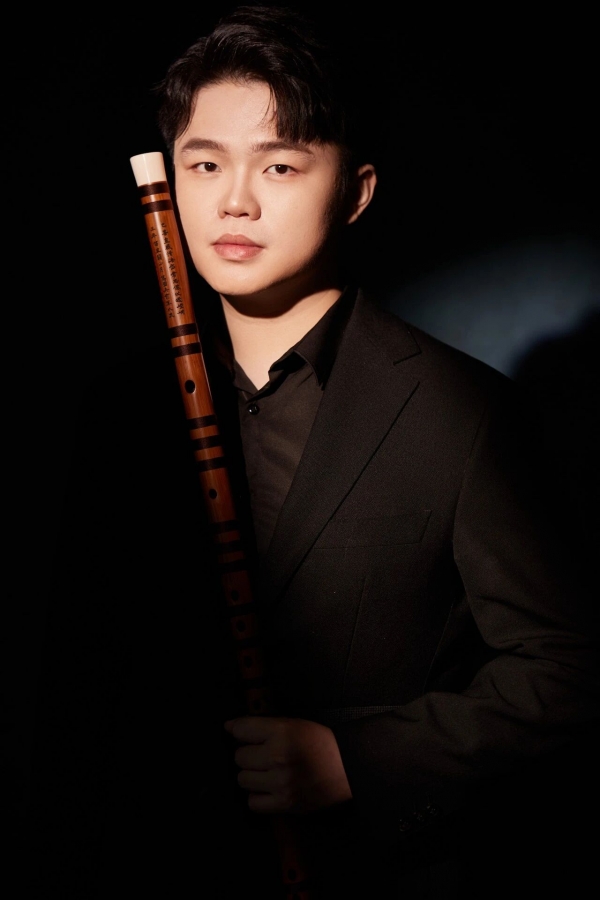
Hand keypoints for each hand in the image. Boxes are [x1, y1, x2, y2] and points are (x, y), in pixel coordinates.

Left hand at [224, 716, 351, 813]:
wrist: (346, 767)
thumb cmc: (319, 743)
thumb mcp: (293, 724)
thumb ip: (261, 725)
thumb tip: (230, 727)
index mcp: (282, 732)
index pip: (241, 730)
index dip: (237, 730)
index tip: (238, 732)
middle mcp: (278, 757)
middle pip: (239, 757)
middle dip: (248, 754)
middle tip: (262, 753)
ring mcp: (281, 783)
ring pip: (243, 779)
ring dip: (251, 774)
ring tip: (266, 770)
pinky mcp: (285, 804)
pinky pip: (253, 803)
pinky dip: (257, 796)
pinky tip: (268, 787)